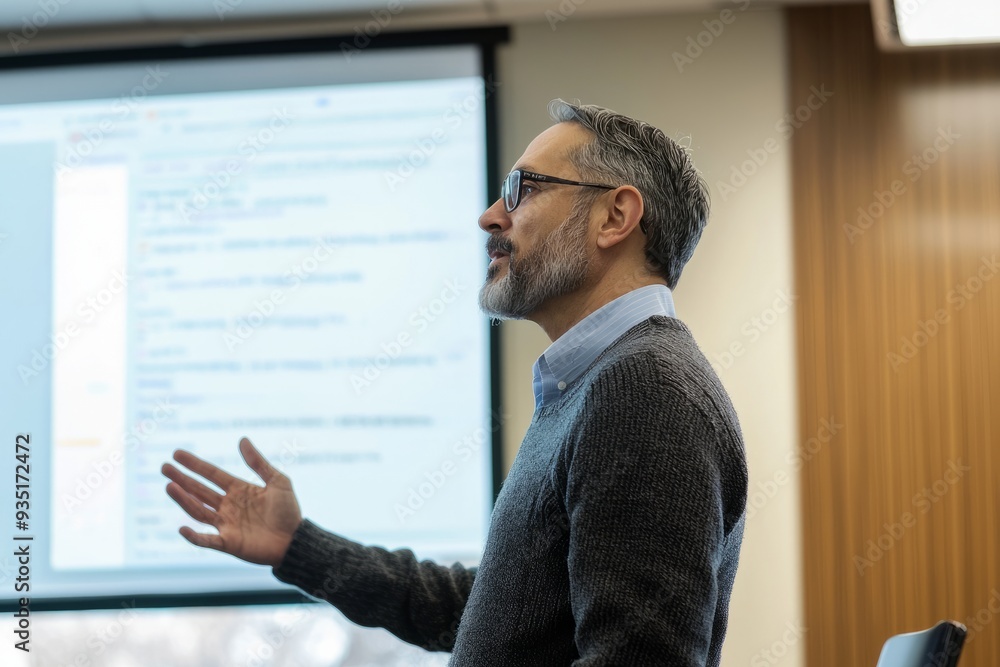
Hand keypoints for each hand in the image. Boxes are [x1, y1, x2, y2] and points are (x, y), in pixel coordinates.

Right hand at [162, 437, 302, 567]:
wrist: (296, 539)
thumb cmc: (288, 510)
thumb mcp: (277, 481)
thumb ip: (258, 462)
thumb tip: (242, 439)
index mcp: (238, 490)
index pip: (211, 474)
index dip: (194, 464)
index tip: (176, 454)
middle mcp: (228, 506)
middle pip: (199, 490)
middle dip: (182, 479)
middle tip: (164, 467)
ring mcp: (226, 525)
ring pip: (199, 511)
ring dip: (184, 500)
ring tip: (169, 486)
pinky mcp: (229, 543)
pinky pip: (208, 540)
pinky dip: (194, 537)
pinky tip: (182, 528)